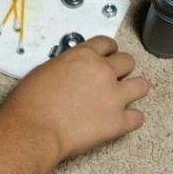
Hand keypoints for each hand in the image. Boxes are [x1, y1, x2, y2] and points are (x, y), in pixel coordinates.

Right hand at [0, 35, 150, 161]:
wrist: (34, 129)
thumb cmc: (31, 102)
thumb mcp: (46, 69)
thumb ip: (68, 66)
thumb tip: (73, 73)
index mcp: (84, 56)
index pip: (107, 44)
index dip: (108, 51)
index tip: (108, 57)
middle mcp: (104, 72)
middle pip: (128, 61)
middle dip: (122, 69)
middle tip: (113, 79)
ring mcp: (114, 96)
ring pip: (142, 85)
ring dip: (133, 90)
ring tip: (124, 98)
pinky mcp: (118, 122)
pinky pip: (138, 117)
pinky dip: (131, 119)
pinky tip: (121, 121)